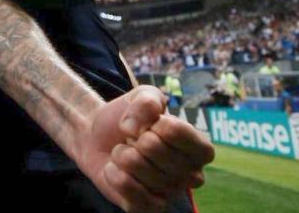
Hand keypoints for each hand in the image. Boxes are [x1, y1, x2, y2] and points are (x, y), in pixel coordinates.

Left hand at [77, 86, 213, 211]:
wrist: (99, 137)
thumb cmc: (130, 119)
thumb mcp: (142, 96)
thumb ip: (147, 101)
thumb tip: (136, 128)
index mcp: (200, 148)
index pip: (177, 132)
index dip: (155, 122)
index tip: (152, 124)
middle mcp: (192, 175)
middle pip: (153, 148)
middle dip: (134, 137)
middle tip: (135, 140)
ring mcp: (171, 193)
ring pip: (136, 166)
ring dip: (121, 154)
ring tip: (125, 153)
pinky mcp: (149, 208)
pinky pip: (129, 192)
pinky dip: (114, 175)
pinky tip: (115, 169)